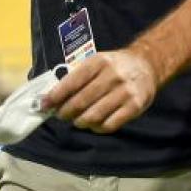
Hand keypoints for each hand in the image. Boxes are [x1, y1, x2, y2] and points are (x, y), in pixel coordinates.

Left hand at [42, 48, 157, 133]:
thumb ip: (77, 77)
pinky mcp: (135, 106)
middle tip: (61, 115)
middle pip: (81, 101)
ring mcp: (125, 92)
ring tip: (77, 120)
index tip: (44, 104)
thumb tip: (52, 97)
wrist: (146, 65)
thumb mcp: (96, 62)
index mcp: (99, 62)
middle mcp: (112, 75)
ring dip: (80, 122)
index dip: (55, 95)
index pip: (72, 81)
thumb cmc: (114, 66)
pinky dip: (97, 128)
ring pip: (94, 115)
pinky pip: (110, 125)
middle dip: (66, 111)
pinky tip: (94, 124)